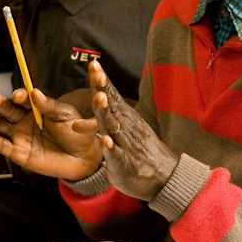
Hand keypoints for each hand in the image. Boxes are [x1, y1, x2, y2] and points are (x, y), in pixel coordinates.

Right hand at [0, 87, 102, 180]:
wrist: (83, 158)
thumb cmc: (76, 134)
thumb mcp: (66, 115)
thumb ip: (50, 106)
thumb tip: (34, 92)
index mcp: (36, 108)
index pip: (23, 99)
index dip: (20, 96)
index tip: (18, 95)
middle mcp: (24, 121)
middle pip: (6, 109)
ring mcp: (20, 136)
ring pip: (0, 126)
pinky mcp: (19, 154)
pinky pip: (4, 147)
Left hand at [85, 61, 177, 200]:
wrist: (166, 178)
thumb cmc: (139, 154)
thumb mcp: (121, 135)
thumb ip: (101, 126)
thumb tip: (75, 124)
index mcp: (125, 120)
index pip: (112, 97)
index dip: (102, 82)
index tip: (94, 64)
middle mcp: (126, 128)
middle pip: (113, 107)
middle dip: (103, 90)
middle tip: (97, 74)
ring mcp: (128, 146)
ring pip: (115, 127)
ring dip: (106, 113)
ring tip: (99, 99)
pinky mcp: (126, 165)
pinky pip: (118, 156)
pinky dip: (112, 149)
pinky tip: (106, 141)